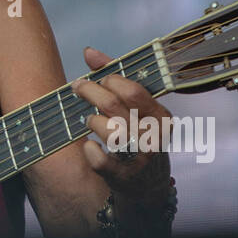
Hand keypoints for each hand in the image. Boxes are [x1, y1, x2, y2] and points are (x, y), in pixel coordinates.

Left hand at [71, 46, 171, 209]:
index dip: (109, 80)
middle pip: (114, 105)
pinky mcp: (125, 178)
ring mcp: (140, 159)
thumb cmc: (137, 136)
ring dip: (91, 121)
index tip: (94, 78)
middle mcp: (154, 137)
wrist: (146, 186)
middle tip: (77, 88)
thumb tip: (89, 52)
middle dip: (90, 92)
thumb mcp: (136, 109)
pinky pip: (100, 160)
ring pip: (108, 130)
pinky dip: (90, 151)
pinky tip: (89, 146)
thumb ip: (114, 78)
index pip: (133, 90)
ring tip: (89, 121)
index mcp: (161, 117)